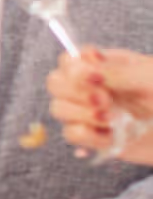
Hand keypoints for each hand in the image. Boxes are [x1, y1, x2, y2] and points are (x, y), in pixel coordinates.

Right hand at [47, 48, 152, 162]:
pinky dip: (88, 137)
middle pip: (56, 83)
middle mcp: (95, 88)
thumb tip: (85, 62)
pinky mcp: (98, 139)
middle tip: (105, 101)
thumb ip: (117, 71)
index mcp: (108, 67)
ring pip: (58, 109)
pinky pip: (72, 135)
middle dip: (75, 93)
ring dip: (80, 114)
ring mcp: (94, 114)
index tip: (97, 80)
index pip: (69, 60)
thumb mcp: (152, 79)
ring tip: (111, 120)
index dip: (74, 69)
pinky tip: (110, 136)